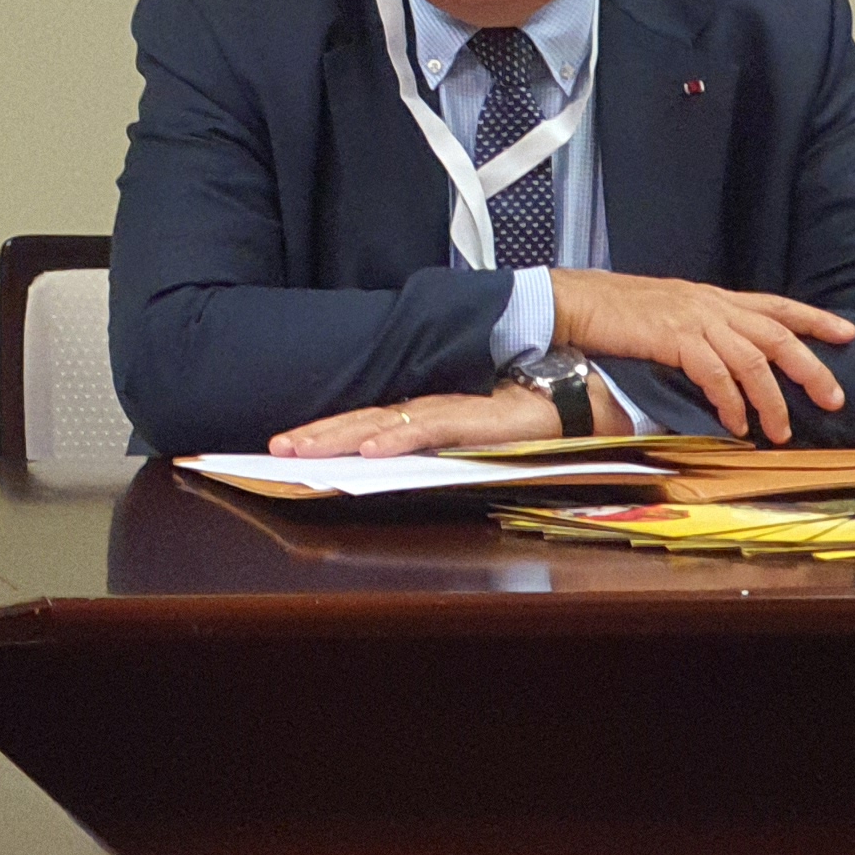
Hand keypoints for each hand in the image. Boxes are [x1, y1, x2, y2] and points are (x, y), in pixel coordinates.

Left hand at [270, 384, 561, 458]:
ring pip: (381, 423)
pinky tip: (371, 450)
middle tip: (275, 449)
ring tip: (300, 449)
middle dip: (316, 436)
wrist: (579, 397)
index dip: (326, 431)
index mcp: (424, 411)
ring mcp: (449, 411)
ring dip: (338, 436)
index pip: (365, 420)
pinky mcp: (475, 419)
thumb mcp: (473, 437)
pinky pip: (428, 429)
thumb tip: (390, 457)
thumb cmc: (528, 415)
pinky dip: (398, 439)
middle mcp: (429, 408)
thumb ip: (436, 446)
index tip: (288, 446)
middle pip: (361, 420)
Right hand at [550, 269, 854, 443]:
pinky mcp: (674, 337)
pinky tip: (736, 424)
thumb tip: (725, 358)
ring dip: (771, 399)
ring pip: (753, 359)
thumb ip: (701, 328)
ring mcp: (694, 320)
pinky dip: (730, 402)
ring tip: (780, 431)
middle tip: (835, 398)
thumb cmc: (617, 311)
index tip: (848, 333)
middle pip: (777, 335)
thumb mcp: (670, 311)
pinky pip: (715, 373)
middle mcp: (712, 305)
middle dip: (811, 367)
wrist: (578, 302)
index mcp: (714, 298)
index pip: (776, 304)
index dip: (814, 318)